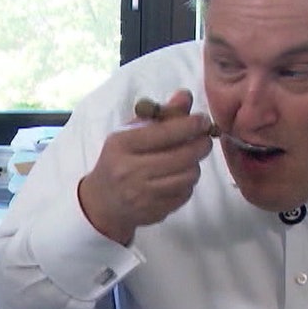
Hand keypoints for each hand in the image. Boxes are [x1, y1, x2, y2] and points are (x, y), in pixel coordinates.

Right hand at [76, 89, 212, 243]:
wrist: (102, 202)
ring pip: (188, 176)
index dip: (190, 125)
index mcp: (122, 145)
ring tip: (190, 159)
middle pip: (182, 156)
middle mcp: (130, 170)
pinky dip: (188, 184)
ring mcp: (142, 194)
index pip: (164, 133)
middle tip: (205, 139)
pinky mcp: (154, 211)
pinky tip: (179, 177)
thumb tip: (185, 96)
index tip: (202, 120)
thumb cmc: (118, 160)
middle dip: (201, 145)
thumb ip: (159, 115)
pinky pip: (185, 194)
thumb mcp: (130, 133)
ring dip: (195, 165)